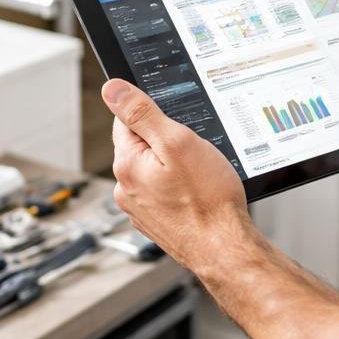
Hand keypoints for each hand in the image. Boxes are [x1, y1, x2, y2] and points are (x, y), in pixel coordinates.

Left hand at [102, 79, 254, 272]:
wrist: (225, 249)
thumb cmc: (208, 200)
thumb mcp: (178, 142)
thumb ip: (142, 113)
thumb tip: (112, 89)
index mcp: (127, 165)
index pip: (127, 120)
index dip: (154, 115)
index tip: (176, 124)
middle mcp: (126, 189)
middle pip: (141, 146)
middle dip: (166, 143)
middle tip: (194, 153)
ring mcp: (140, 209)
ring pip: (154, 171)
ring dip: (173, 168)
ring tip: (199, 178)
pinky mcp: (156, 223)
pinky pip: (163, 193)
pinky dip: (179, 190)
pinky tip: (198, 196)